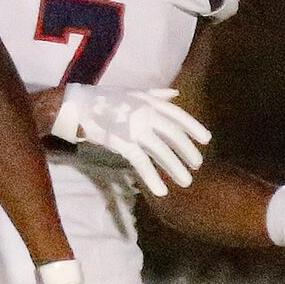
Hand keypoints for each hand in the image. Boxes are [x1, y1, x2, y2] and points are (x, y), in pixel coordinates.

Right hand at [51, 84, 210, 196]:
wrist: (78, 107)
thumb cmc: (105, 101)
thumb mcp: (134, 93)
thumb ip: (156, 94)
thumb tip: (175, 93)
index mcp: (150, 101)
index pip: (177, 114)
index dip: (193, 127)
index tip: (206, 139)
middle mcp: (146, 113)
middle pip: (173, 134)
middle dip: (187, 151)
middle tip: (197, 165)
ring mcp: (135, 128)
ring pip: (161, 150)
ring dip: (175, 167)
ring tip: (185, 181)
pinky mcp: (122, 142)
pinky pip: (141, 162)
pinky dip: (152, 177)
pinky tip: (161, 190)